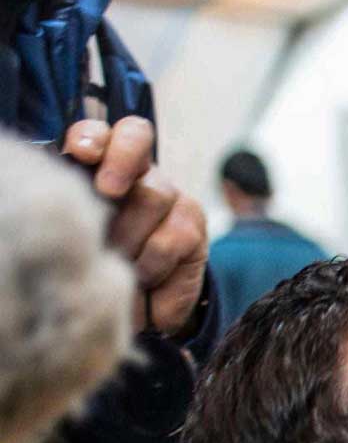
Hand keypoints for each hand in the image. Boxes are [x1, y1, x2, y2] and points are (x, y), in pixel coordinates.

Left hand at [62, 117, 207, 336]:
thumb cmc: (94, 266)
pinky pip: (172, 237)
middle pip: (134, 150)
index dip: (94, 136)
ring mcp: (170, 197)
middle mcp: (136, 174)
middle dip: (117, 169)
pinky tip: (142, 281)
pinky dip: (150, 265)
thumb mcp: (72, 236)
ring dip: (128, 238)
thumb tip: (58, 205)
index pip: (101, 133)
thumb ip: (68, 211)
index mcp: (97, 167)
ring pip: (153, 195)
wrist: (135, 309)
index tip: (83, 153)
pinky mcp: (194, 225)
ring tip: (117, 266)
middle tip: (108, 199)